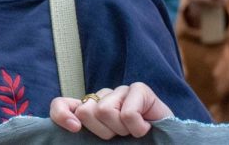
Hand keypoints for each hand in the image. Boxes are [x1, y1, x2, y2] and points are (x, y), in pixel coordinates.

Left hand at [50, 83, 172, 138]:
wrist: (167, 144)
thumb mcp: (106, 144)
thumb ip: (85, 136)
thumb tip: (72, 124)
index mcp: (90, 111)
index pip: (61, 105)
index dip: (61, 114)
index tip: (74, 128)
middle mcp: (102, 98)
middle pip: (85, 110)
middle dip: (102, 131)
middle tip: (119, 137)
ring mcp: (120, 91)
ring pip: (105, 111)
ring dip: (121, 130)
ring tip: (133, 133)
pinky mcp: (139, 89)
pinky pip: (127, 113)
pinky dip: (137, 128)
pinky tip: (145, 127)